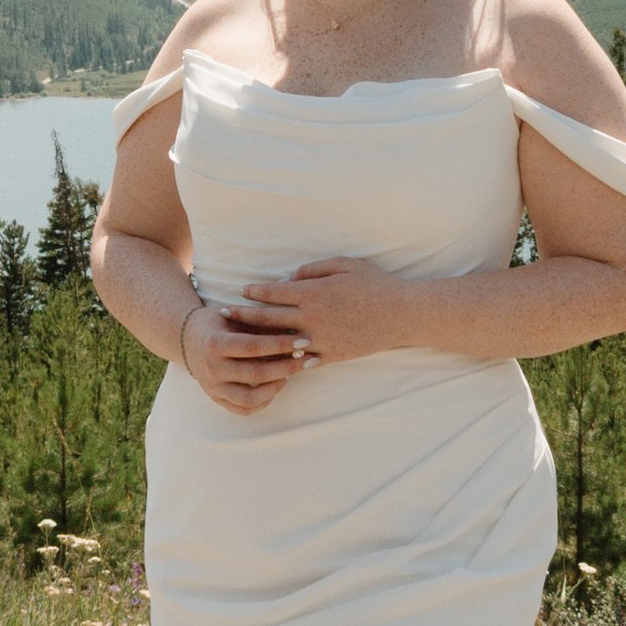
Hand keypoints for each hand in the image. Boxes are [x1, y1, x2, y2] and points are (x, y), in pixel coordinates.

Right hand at [180, 299, 307, 415]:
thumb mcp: (234, 315)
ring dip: (275, 387)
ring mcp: (213, 387)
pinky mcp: (216, 398)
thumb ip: (259, 323)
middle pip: (256, 373)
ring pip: (249, 398)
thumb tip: (294, 327)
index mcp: (215, 343)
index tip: (303, 341)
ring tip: (288, 375)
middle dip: (287, 366)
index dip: (281, 345)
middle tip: (308, 359)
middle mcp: (213, 368)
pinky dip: (262, 403)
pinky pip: (242, 409)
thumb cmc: (217, 322)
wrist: (187, 338)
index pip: (254, 346)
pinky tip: (275, 388)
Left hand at [237, 258, 412, 364]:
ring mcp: (320, 340)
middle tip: (224, 315)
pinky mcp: (330, 356)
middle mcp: (311, 318)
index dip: (253, 292)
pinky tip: (270, 360)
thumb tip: (287, 279)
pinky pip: (300, 360)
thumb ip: (311, 270)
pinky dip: (283, 360)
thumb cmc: (374, 284)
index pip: (272, 293)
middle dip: (243, 316)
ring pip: (280, 343)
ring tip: (240, 341)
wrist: (401, 315)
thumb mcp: (343, 265)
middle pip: (268, 319)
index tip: (240, 291)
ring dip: (258, 341)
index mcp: (313, 293)